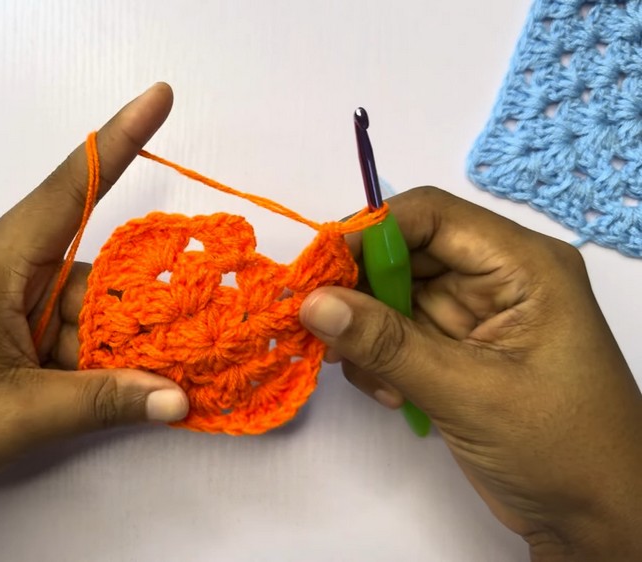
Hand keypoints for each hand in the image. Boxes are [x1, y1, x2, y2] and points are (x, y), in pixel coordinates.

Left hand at [0, 83, 187, 561]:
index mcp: (0, 263)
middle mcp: (3, 272)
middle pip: (91, 273)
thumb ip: (103, 401)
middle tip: (190, 352)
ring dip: (113, 348)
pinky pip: (57, 335)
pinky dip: (87, 363)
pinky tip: (113, 396)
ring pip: (79, 311)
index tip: (161, 94)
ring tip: (155, 389)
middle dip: (139, 309)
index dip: (120, 140)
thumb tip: (179, 398)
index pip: (71, 188)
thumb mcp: (21, 415)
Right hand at [300, 187, 641, 560]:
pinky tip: (392, 396)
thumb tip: (311, 303)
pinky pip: (398, 336)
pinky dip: (381, 360)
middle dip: (358, 291)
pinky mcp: (457, 353)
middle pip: (404, 254)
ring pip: (392, 297)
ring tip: (368, 377)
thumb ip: (386, 344)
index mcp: (521, 265)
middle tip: (318, 328)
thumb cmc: (559, 445)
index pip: (430, 216)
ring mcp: (475, 317)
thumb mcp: (468, 391)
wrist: (596, 515)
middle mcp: (496, 279)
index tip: (317, 271)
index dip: (369, 232)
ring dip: (367, 334)